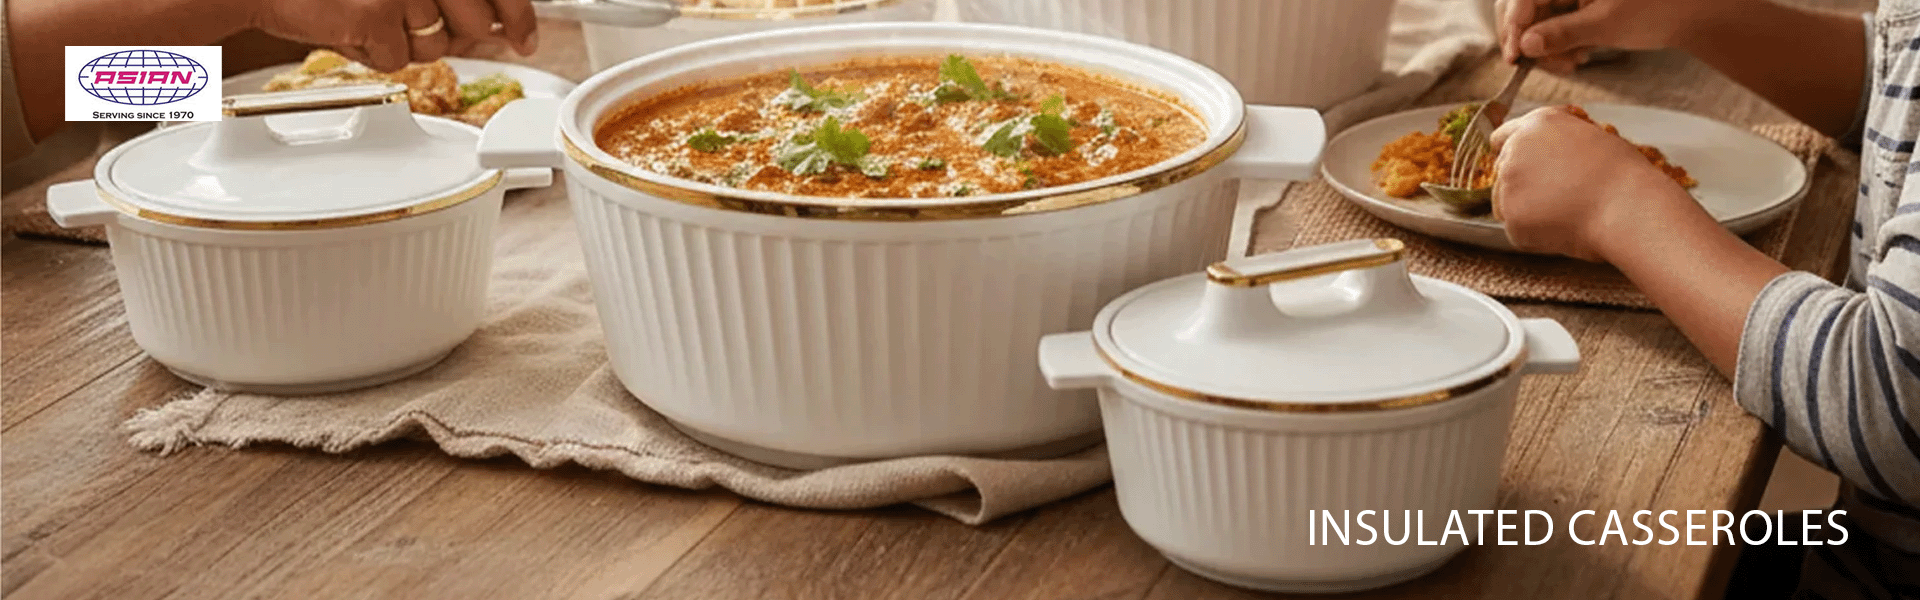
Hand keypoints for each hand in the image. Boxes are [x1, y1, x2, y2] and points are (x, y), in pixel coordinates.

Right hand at [249, 0, 536, 71]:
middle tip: (415, 24)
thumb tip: (494, 27)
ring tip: (368, 16)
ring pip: (436, 46)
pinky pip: (398, 59)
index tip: (525, 37)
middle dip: (454, 35)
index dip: (518, 17)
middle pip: (475, 24)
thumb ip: (446, 0)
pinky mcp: (378, 13)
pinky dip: (374, 54)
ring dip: (406, 43)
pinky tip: (349, 27)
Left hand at [1486, 106, 1697, 261]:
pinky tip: (1565, 229)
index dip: (1513, 153)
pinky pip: (1518, 229)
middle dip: (1522, 184)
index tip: (1522, 167)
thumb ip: (1559, 141)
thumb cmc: (1622, 175)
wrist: (1628, 208)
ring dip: (1527, 209)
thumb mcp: (1592, 137)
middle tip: (1556, 198)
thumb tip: (1548, 150)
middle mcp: (1515, 150)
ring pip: (1505, 202)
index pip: (1503, 137)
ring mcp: (1508, 185)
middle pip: (1503, 171)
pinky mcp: (1511, 219)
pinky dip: (1536, 234)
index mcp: (1537, 124)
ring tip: (1568, 213)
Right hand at [1495, 0, 1744, 72]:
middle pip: (1523, 5)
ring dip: (1545, 45)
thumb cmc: (1657, 10)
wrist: (1692, 13)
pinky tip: (1576, 56)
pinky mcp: (1577, 1)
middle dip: (1529, 37)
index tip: (1515, 57)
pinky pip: (1553, 20)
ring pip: (1536, 16)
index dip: (1514, 26)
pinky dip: (1558, 41)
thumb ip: (1562, 33)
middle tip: (1542, 64)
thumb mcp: (1605, 24)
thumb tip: (1525, 46)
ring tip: (1570, 64)